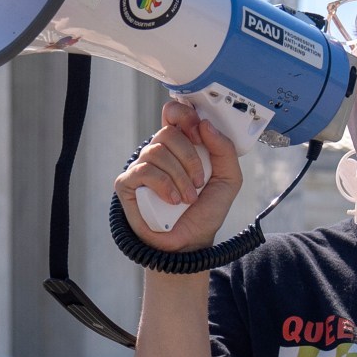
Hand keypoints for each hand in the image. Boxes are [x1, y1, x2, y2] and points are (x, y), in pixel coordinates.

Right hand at [114, 98, 243, 255]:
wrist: (190, 242)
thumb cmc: (205, 211)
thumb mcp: (228, 179)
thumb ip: (224, 150)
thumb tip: (205, 124)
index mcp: (182, 145)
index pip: (174, 113)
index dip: (184, 115)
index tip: (198, 132)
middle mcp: (160, 152)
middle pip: (168, 132)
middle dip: (189, 158)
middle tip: (199, 181)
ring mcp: (142, 167)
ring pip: (157, 151)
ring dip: (179, 177)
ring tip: (187, 198)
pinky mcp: (128, 184)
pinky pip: (144, 171)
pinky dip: (164, 185)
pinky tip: (172, 200)